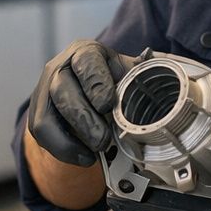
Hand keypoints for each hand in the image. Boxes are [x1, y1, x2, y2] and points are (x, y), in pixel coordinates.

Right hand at [26, 40, 140, 166]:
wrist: (88, 90)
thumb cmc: (113, 81)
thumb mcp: (128, 73)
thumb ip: (143, 77)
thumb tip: (172, 84)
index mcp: (85, 52)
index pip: (86, 62)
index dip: (96, 83)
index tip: (108, 104)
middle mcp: (59, 68)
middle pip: (64, 93)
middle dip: (85, 120)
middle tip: (103, 141)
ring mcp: (44, 91)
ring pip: (46, 118)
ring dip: (71, 141)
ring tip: (94, 154)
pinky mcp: (38, 114)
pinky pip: (42, 136)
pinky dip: (64, 151)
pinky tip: (84, 158)